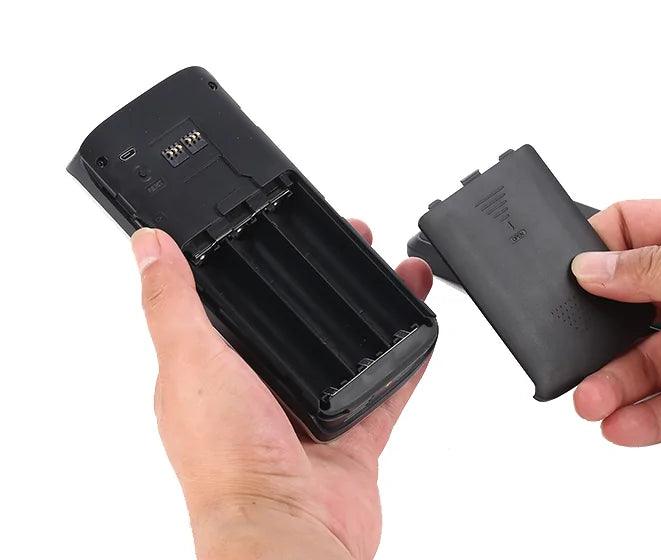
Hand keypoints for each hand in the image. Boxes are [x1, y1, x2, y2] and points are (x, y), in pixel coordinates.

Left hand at [130, 221, 432, 559]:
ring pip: (348, 345)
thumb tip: (146, 246)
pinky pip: (388, 387)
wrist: (289, 531)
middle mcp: (262, 387)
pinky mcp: (352, 433)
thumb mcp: (191, 364)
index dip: (260, 260)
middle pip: (300, 317)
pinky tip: (420, 326)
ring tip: (396, 270)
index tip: (284, 223)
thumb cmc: (229, 464)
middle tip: (353, 239)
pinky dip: (406, 360)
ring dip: (372, 307)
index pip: (237, 299)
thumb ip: (172, 304)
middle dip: (327, 277)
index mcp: (214, 368)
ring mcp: (310, 411)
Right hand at [571, 195, 660, 445]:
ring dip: (615, 384)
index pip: (631, 232)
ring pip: (647, 365)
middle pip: (628, 309)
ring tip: (593, 402)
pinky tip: (624, 425)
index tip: (563, 276)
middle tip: (569, 355)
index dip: (593, 251)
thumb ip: (653, 271)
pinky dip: (647, 419)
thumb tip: (590, 267)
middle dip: (596, 334)